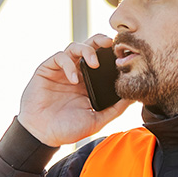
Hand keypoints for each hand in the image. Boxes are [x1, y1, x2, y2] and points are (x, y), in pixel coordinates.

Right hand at [18, 34, 132, 146]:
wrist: (43, 135)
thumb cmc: (68, 129)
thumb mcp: (97, 119)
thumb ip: (115, 109)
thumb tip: (134, 98)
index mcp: (89, 82)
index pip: (103, 60)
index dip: (112, 54)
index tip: (124, 55)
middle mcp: (77, 72)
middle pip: (90, 46)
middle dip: (101, 40)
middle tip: (111, 43)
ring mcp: (61, 70)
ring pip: (75, 47)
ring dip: (86, 50)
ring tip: (93, 63)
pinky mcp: (47, 70)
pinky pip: (59, 57)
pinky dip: (68, 64)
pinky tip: (73, 79)